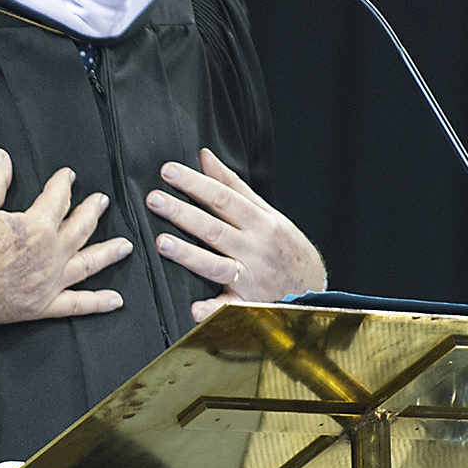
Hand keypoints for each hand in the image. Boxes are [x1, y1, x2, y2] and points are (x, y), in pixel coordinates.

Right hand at [0, 149, 131, 332]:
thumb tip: (2, 156)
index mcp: (36, 227)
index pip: (57, 199)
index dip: (64, 184)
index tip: (68, 176)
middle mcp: (50, 255)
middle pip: (80, 228)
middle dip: (92, 211)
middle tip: (102, 201)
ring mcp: (49, 283)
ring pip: (88, 264)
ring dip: (108, 252)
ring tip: (126, 246)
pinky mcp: (41, 306)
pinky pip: (76, 305)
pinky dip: (98, 303)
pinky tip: (116, 300)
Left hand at [146, 147, 326, 322]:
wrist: (313, 288)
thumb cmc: (284, 246)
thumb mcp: (266, 212)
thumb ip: (233, 186)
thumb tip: (205, 156)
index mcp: (260, 222)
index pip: (223, 198)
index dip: (195, 184)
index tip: (168, 172)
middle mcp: (254, 249)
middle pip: (214, 228)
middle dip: (182, 213)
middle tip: (154, 199)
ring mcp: (250, 278)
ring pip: (216, 265)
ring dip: (189, 255)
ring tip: (162, 243)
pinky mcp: (247, 305)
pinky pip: (228, 309)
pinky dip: (213, 311)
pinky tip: (194, 309)